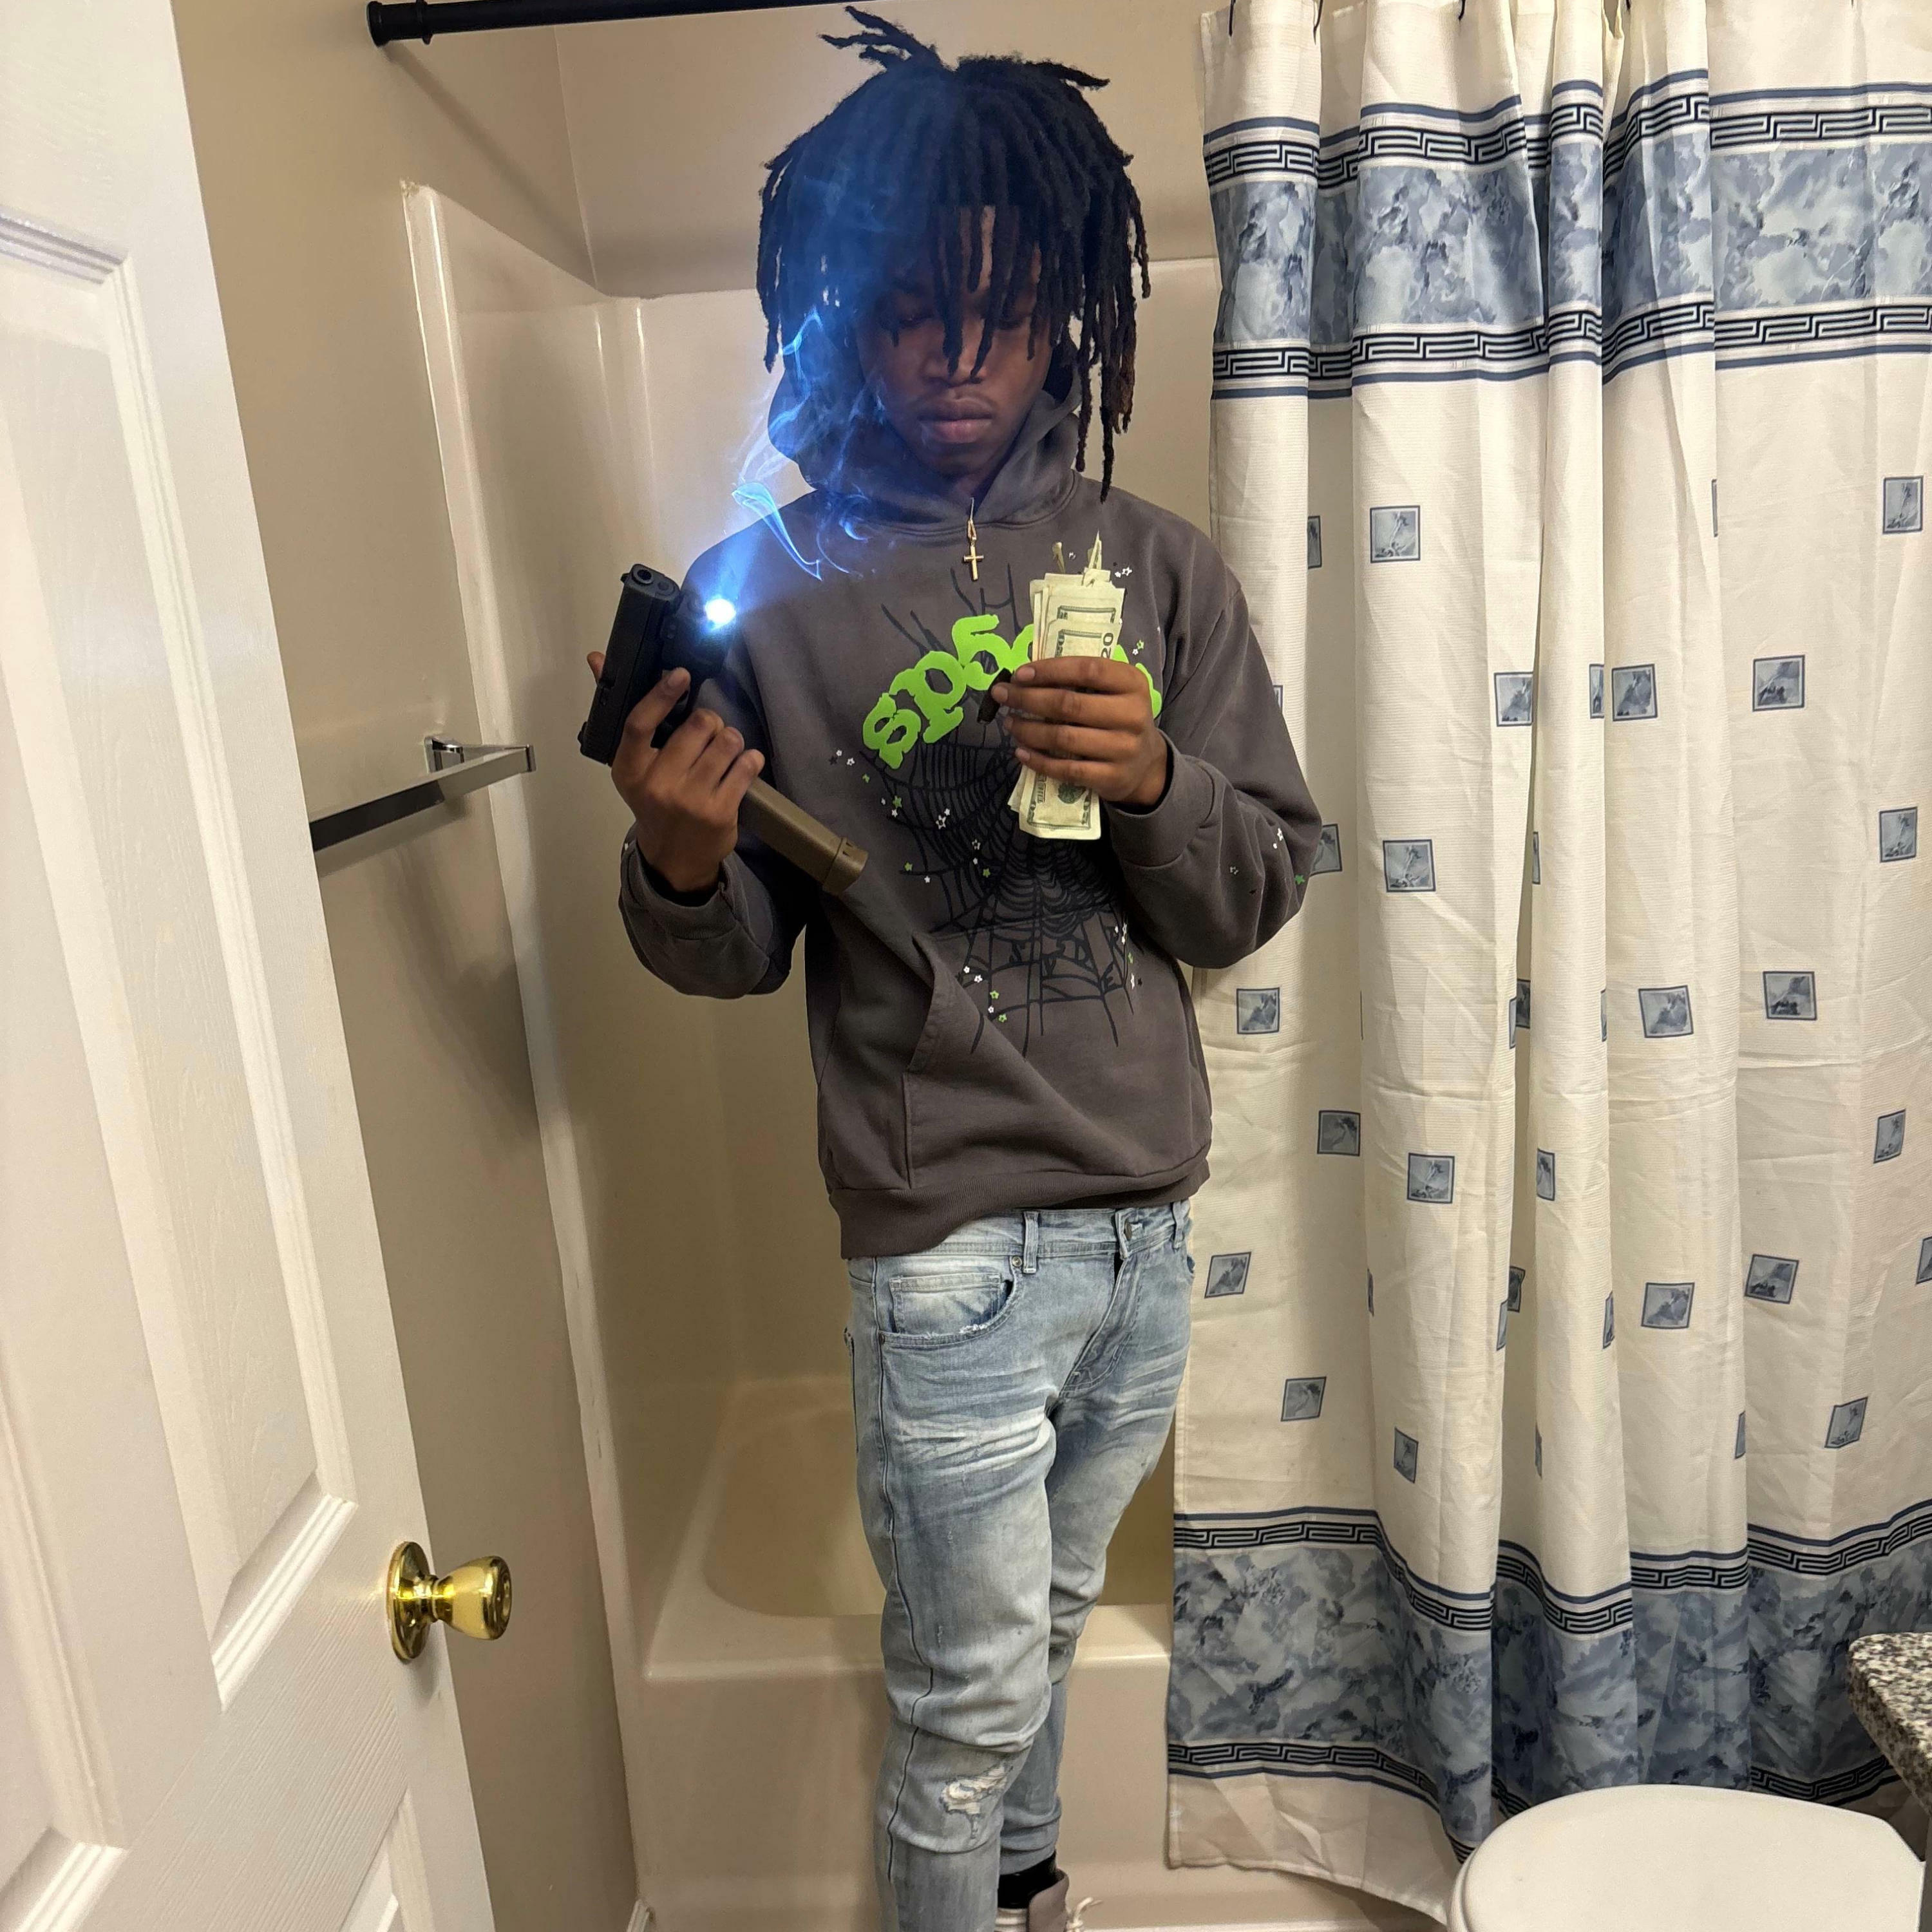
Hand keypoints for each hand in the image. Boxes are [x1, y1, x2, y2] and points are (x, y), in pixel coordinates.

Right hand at [587, 652, 763, 894]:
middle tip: (709, 731)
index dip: (661, 695)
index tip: (680, 674)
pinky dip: (749, 759)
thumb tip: (595, 659)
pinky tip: (742, 765)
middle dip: (710, 721)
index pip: (640, 724)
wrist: (673, 858)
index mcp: (629, 769)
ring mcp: (690, 800)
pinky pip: (746, 767)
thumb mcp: (632, 765)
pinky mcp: (720, 812)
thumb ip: (621, 711)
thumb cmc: (653, 802)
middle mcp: (657, 785)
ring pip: (727, 742)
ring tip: (725, 749)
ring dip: (731, 739)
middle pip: (697, 726)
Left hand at [990, 655, 1169, 807]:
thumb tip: (1026, 675)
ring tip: (1010, 723)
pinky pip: (1066, 769)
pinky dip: (1038, 760)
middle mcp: (1132, 715)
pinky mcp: (1111, 777)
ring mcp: (1123, 749)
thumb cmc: (1117, 718)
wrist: (1145, 764)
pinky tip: (1021, 752)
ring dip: (1029, 729)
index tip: (1020, 674)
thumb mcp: (1113, 691)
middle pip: (1069, 704)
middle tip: (1003, 696)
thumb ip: (1081, 680)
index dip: (1050, 670)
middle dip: (1028, 699)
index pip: (1087, 669)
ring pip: (1063, 737)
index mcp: (1133, 684)